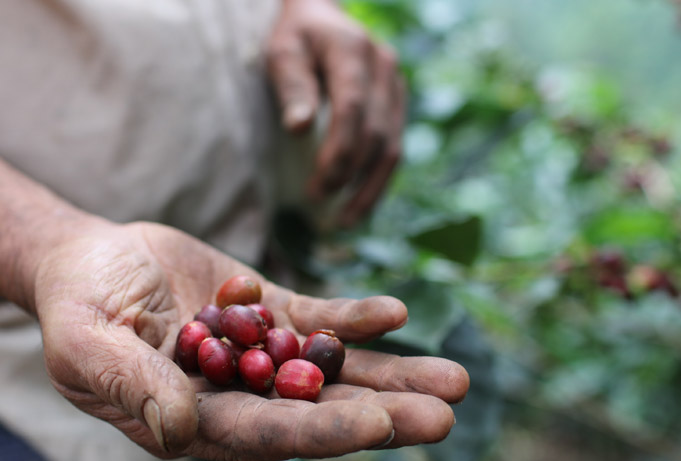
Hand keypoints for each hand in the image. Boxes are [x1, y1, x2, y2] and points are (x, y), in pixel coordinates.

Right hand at [34, 222, 467, 460]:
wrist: (88, 259)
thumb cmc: (76, 306)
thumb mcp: (86, 344)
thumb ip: (132, 386)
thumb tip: (182, 432)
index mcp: (194, 420)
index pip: (268, 433)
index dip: (324, 430)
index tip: (382, 424)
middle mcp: (237, 396)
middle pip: (320, 409)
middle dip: (384, 413)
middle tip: (445, 415)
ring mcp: (258, 357)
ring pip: (334, 370)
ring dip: (393, 374)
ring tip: (456, 380)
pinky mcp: (268, 315)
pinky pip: (318, 319)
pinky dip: (354, 318)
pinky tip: (395, 314)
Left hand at [267, 0, 405, 225]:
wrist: (322, 17)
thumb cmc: (295, 37)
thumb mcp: (281, 51)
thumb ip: (291, 86)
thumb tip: (299, 128)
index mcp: (353, 50)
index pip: (352, 109)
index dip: (338, 153)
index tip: (315, 187)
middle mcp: (384, 66)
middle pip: (375, 133)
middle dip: (348, 175)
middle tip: (317, 202)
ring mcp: (397, 85)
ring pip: (392, 147)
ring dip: (369, 189)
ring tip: (344, 221)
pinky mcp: (398, 103)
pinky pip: (395, 148)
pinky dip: (378, 180)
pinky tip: (359, 205)